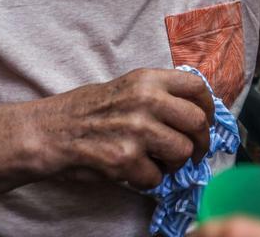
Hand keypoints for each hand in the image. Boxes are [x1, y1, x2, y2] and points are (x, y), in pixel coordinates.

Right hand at [36, 68, 214, 189]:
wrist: (50, 131)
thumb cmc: (87, 110)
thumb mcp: (127, 87)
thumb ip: (159, 94)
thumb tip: (195, 113)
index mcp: (147, 80)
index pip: (197, 88)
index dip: (208, 108)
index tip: (205, 122)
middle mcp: (146, 100)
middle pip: (197, 122)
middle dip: (200, 143)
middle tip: (193, 153)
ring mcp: (136, 130)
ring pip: (182, 152)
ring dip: (174, 164)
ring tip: (158, 162)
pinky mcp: (125, 159)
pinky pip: (157, 177)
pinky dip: (148, 179)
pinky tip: (134, 171)